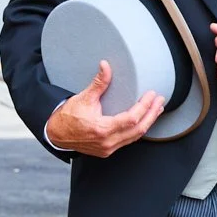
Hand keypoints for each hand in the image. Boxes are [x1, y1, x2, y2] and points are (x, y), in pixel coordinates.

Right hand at [46, 61, 164, 156]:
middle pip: (139, 129)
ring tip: (156, 109)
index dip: (145, 106)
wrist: (56, 134)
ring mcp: (108, 148)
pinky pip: (128, 140)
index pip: (132, 119)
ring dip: (148, 122)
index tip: (152, 95)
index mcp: (102, 129)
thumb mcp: (83, 98)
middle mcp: (107, 142)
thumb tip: (105, 66)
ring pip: (135, 137)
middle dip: (152, 114)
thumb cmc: (68, 116)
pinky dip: (138, 130)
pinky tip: (143, 120)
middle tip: (160, 101)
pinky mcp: (107, 151)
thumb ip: (98, 83)